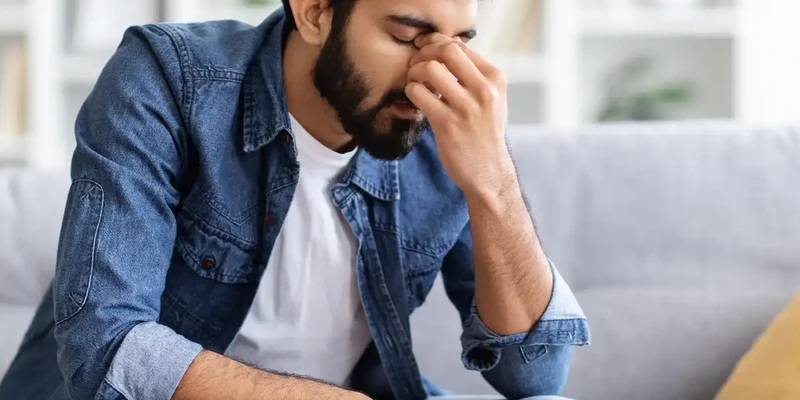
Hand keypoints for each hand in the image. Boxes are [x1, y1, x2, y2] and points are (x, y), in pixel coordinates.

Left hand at [405, 33, 514, 197]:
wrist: (488, 171)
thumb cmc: (484, 132)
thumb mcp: (491, 98)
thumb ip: (474, 74)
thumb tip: (447, 46)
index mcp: (495, 79)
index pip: (459, 47)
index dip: (435, 44)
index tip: (423, 51)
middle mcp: (484, 90)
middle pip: (446, 52)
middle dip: (424, 54)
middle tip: (416, 66)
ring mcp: (466, 107)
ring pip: (430, 70)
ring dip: (415, 74)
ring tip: (415, 85)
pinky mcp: (448, 124)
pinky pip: (419, 94)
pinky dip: (411, 93)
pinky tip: (416, 101)